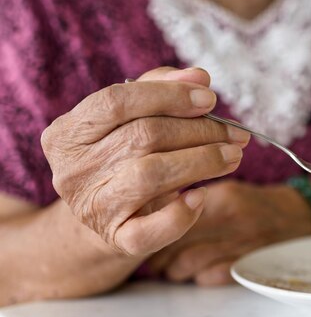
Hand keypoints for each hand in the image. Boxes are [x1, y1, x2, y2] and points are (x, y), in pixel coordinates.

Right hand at [41, 67, 249, 255]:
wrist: (107, 214)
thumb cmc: (125, 155)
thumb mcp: (133, 117)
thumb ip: (162, 89)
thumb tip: (200, 78)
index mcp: (68, 132)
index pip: (116, 102)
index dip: (168, 95)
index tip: (209, 99)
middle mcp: (72, 169)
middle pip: (143, 137)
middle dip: (199, 131)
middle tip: (235, 133)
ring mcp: (91, 207)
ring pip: (151, 175)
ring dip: (202, 161)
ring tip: (233, 155)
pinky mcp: (115, 238)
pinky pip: (150, 231)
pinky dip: (181, 214)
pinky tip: (202, 196)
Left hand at [148, 180, 310, 284]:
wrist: (301, 219)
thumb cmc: (256, 205)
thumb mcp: (228, 190)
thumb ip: (194, 197)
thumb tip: (155, 210)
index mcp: (224, 197)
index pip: (175, 211)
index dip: (156, 222)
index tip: (146, 226)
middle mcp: (231, 220)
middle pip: (176, 238)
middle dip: (158, 249)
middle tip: (152, 251)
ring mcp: (240, 245)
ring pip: (186, 263)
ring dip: (172, 267)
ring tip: (169, 265)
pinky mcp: (247, 267)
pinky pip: (208, 277)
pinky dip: (196, 276)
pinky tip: (194, 272)